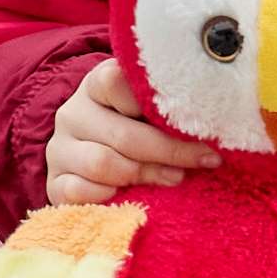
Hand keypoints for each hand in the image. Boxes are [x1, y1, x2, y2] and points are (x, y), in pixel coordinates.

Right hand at [42, 68, 201, 202]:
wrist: (93, 153)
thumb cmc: (134, 127)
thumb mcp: (149, 109)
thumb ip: (169, 107)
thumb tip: (222, 122)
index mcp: (96, 85)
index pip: (117, 81)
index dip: (155, 102)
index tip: (194, 121)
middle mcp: (72, 113)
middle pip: (122, 134)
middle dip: (169, 151)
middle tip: (204, 160)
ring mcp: (59, 149)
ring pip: (102, 164)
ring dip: (145, 175)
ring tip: (175, 178)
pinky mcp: (54, 183)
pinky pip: (79, 193)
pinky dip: (109, 196)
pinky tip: (129, 195)